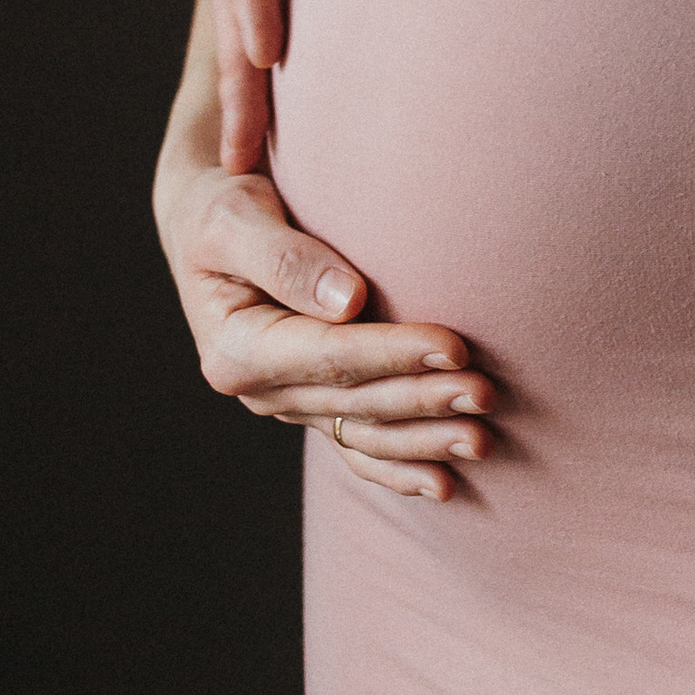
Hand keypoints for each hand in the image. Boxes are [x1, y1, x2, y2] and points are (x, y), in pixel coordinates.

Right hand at [152, 146, 495, 502]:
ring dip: (424, 440)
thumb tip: (350, 301)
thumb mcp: (233, 218)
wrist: (207, 227)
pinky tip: (443, 486)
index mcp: (235, 347)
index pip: (329, 356)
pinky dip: (398, 468)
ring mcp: (286, 402)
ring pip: (363, 431)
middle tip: (487, 395)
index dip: (393, 353)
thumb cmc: (220, 208)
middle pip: (355, 399)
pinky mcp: (310, 403)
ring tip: (483, 439)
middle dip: (424, 399)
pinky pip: (356, 444)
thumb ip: (285, 257)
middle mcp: (258, 388)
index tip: (455, 346)